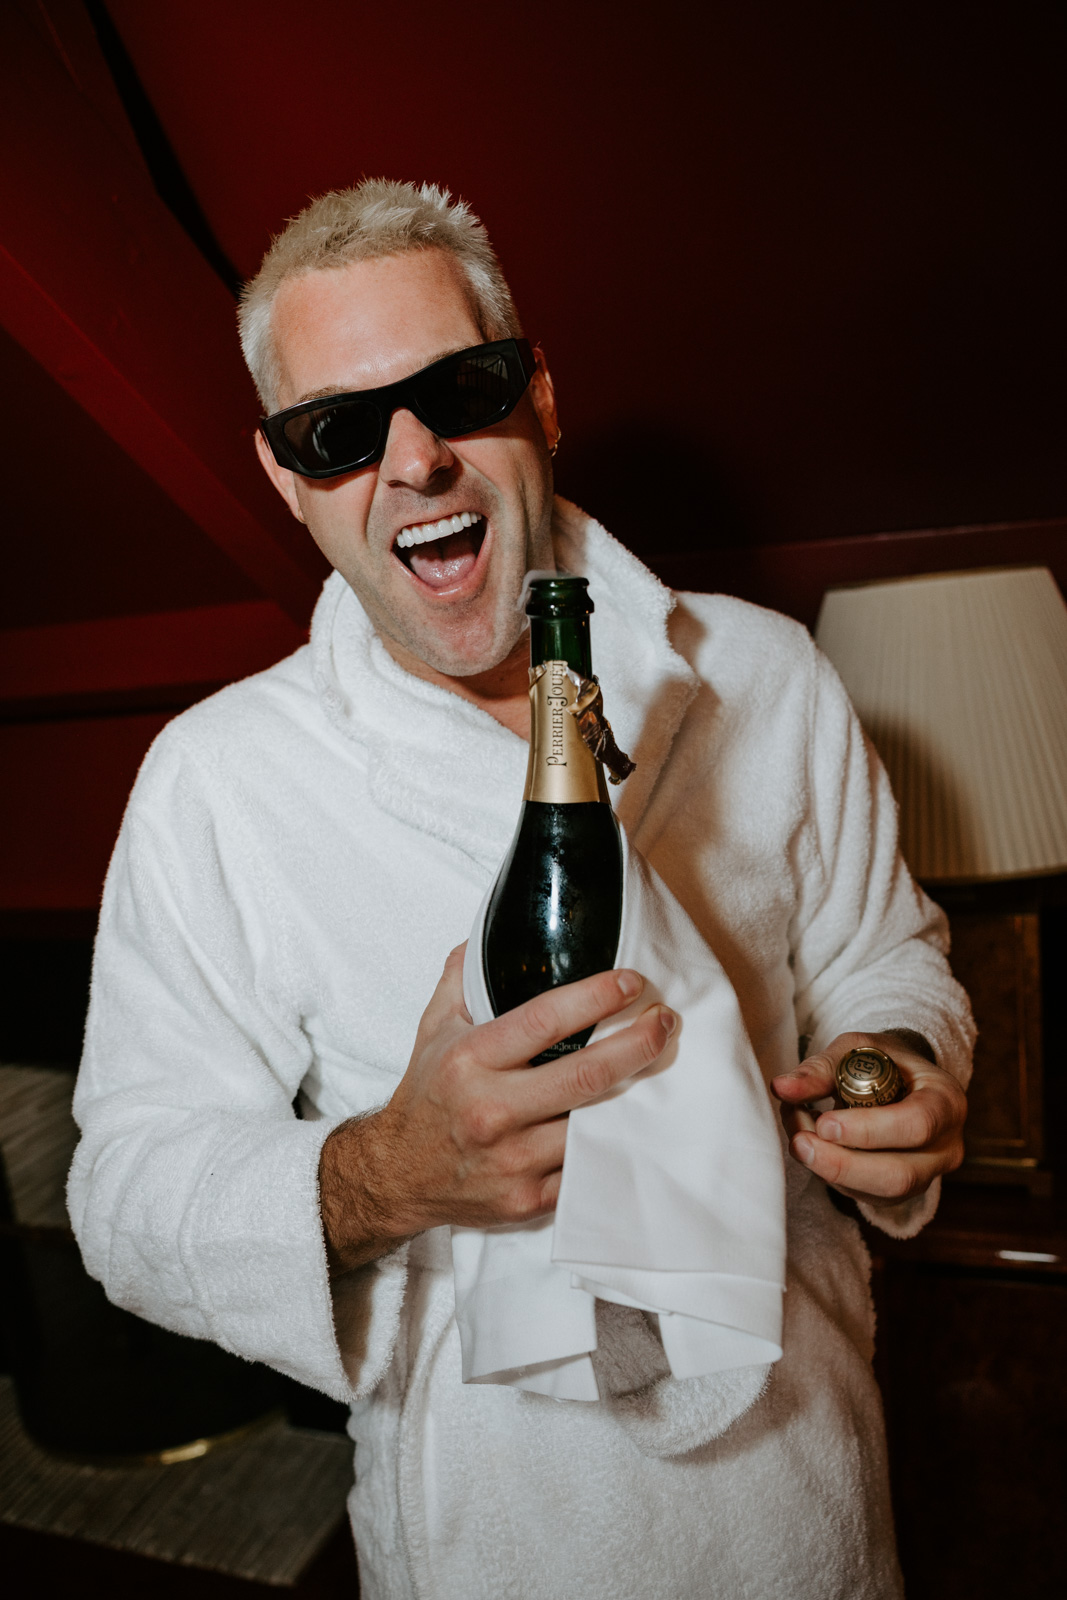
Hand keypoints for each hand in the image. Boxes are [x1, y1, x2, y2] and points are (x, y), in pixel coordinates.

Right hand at [320, 945, 675, 1272]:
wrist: (399, 1175)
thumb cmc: (427, 1095)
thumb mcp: (435, 1026)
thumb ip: (464, 975)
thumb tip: (498, 929)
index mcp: (470, 1060)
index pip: (545, 1019)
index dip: (597, 997)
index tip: (632, 983)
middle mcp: (491, 1110)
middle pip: (587, 1073)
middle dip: (637, 1043)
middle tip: (664, 1022)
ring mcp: (512, 1160)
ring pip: (593, 1124)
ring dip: (632, 1093)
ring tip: (654, 1065)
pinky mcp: (528, 1200)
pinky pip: (585, 1168)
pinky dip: (610, 1143)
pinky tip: (626, 1119)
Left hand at [770, 1031, 965, 1211]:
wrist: (899, 1079)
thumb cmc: (882, 1061)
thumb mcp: (856, 1049)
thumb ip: (820, 1069)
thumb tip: (782, 1088)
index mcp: (945, 1102)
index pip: (917, 1125)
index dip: (868, 1130)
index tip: (825, 1122)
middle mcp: (945, 1146)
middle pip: (900, 1175)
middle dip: (843, 1164)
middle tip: (800, 1142)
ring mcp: (927, 1175)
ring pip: (882, 1193)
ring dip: (832, 1172)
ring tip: (798, 1140)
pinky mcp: (901, 1192)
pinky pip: (867, 1196)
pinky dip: (833, 1176)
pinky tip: (812, 1150)